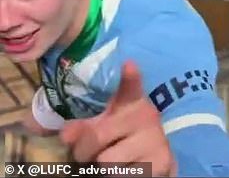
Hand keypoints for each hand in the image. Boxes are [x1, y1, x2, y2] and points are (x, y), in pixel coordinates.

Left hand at [60, 61, 175, 176]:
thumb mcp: (100, 128)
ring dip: (101, 167)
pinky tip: (128, 168)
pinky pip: (122, 175)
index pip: (131, 86)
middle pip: (97, 135)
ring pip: (107, 160)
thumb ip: (81, 127)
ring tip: (111, 161)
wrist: (151, 160)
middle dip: (84, 151)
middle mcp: (146, 114)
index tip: (128, 64)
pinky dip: (118, 176)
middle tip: (89, 154)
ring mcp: (155, 137)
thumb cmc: (121, 139)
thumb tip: (66, 134)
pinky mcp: (161, 160)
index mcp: (130, 102)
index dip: (130, 76)